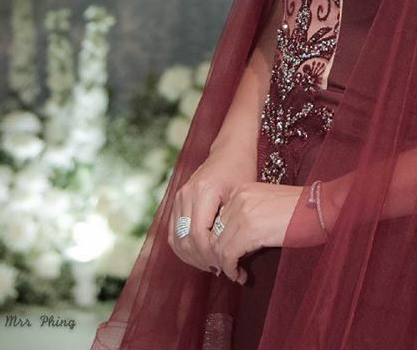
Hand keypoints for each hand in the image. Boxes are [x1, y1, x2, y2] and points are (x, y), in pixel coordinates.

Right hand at [168, 145, 255, 272]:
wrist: (231, 148)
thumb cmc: (243, 169)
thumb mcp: (243, 195)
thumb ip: (231, 223)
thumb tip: (226, 255)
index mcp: (204, 191)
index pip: (198, 236)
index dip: (210, 256)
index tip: (227, 265)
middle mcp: (186, 193)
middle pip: (185, 240)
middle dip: (201, 259)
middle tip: (220, 268)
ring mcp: (179, 195)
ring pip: (176, 238)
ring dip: (191, 255)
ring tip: (211, 263)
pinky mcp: (177, 198)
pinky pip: (173, 230)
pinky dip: (184, 245)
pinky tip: (200, 253)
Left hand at [211, 183, 325, 283]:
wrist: (318, 206)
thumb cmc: (298, 209)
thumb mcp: (266, 204)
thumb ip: (246, 215)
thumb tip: (232, 241)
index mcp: (242, 190)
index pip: (218, 219)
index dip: (219, 241)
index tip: (225, 256)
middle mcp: (238, 198)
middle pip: (215, 233)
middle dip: (218, 255)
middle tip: (228, 269)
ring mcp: (242, 213)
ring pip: (219, 247)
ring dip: (225, 265)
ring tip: (236, 274)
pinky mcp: (249, 231)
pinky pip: (229, 256)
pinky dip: (231, 270)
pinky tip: (241, 276)